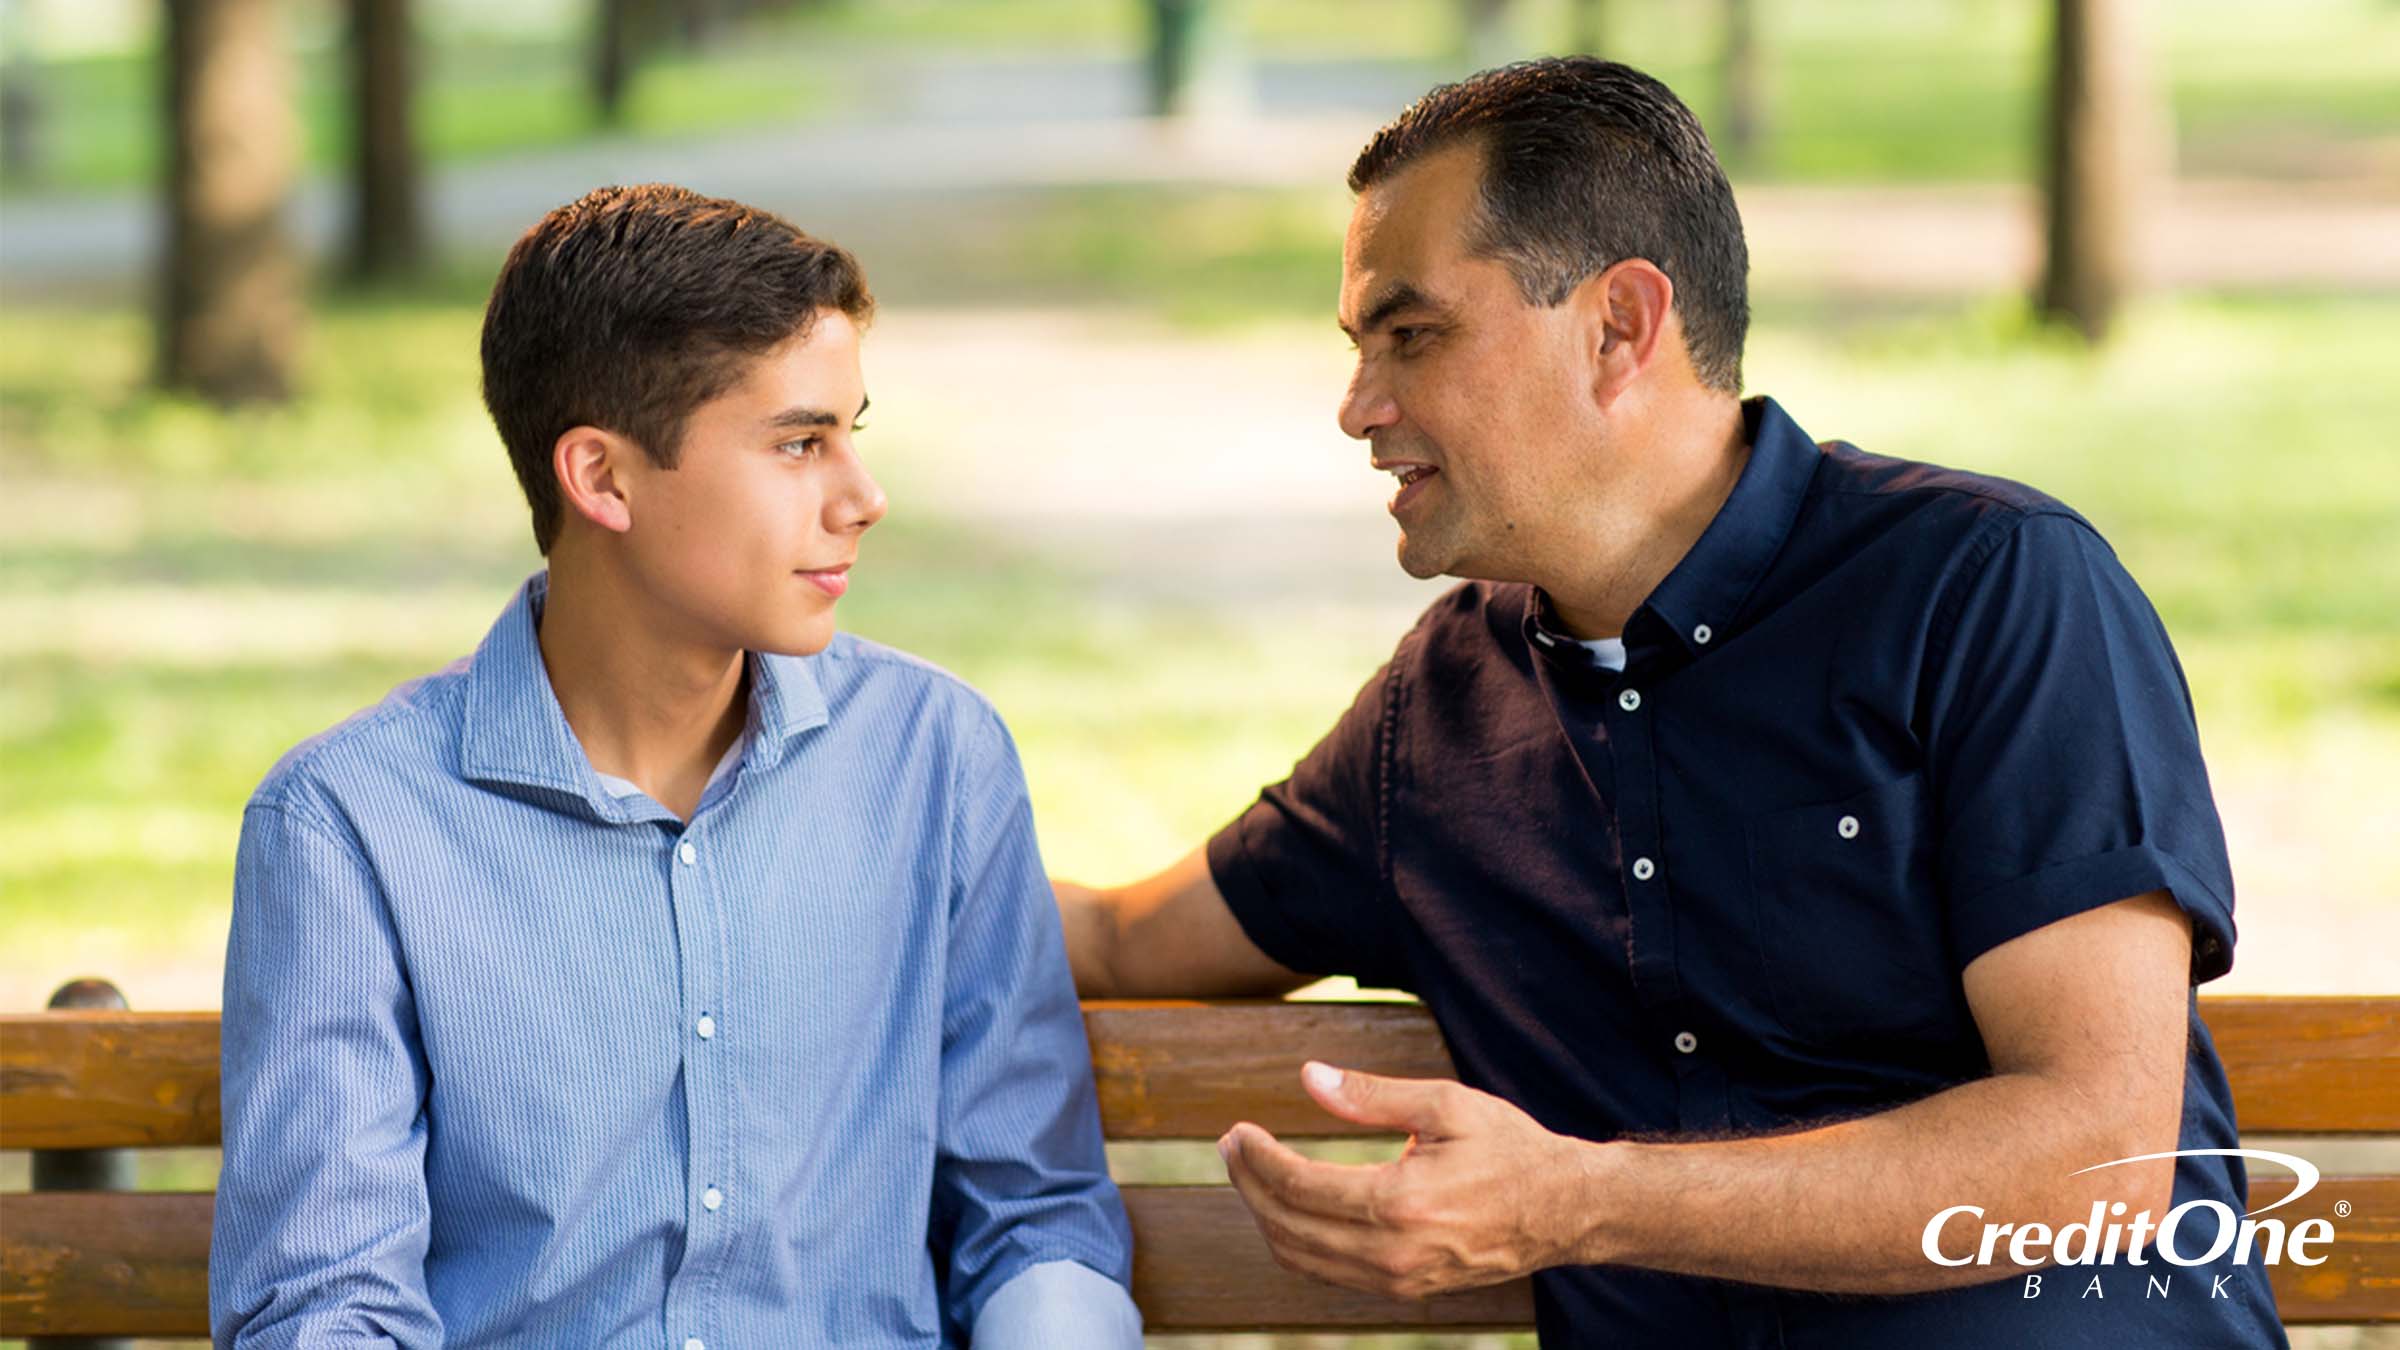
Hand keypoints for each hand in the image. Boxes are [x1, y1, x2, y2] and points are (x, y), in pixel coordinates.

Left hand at [1216, 1060, 1601, 1300]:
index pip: (1297, 1186)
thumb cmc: (1508, 1148)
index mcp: (1401, 1203)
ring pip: (1300, 1258)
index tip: (1237, 1131)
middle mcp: (1393, 1253)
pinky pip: (1327, 1273)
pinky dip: (1295, 1242)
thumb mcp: (1445, 1104)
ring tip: (1250, 1173)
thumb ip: (1370, 1095)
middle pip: (1287, 1226)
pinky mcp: (1404, 1290)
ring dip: (1264, 1215)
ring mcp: (1398, 1280)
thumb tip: (1308, 1076)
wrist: (1563, 1209)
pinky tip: (1288, 1207)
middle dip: (1248, 1185)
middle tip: (1232, 1146)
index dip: (1256, 1158)